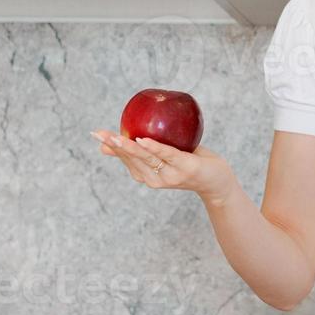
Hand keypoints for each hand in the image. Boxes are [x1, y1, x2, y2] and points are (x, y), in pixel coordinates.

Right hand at [90, 129, 237, 203]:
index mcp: (148, 177)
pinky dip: (154, 147)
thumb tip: (122, 135)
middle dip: (114, 146)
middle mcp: (156, 179)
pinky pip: (167, 155)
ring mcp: (170, 175)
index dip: (111, 147)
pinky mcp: (185, 167)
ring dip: (129, 147)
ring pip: (146, 158)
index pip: (125, 160)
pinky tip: (142, 139)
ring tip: (115, 136)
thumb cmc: (190, 163)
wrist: (217, 181)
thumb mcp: (166, 156)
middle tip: (98, 133)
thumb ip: (146, 149)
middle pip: (132, 160)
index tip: (96, 135)